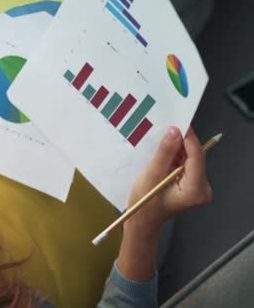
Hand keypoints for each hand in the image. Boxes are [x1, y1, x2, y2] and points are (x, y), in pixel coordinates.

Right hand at [117, 127, 211, 281]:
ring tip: (162, 140)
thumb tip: (175, 131)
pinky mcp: (192, 184)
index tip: (179, 122)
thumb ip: (164, 153)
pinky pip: (187, 165)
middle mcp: (202, 188)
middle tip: (167, 128)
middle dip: (182, 143)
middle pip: (195, 157)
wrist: (142, 222)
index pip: (197, 157)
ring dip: (178, 149)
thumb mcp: (151, 176)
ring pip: (191, 159)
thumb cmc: (144, 204)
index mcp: (195, 190)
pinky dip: (176, 157)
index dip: (189, 138)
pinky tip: (165, 152)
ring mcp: (199, 187)